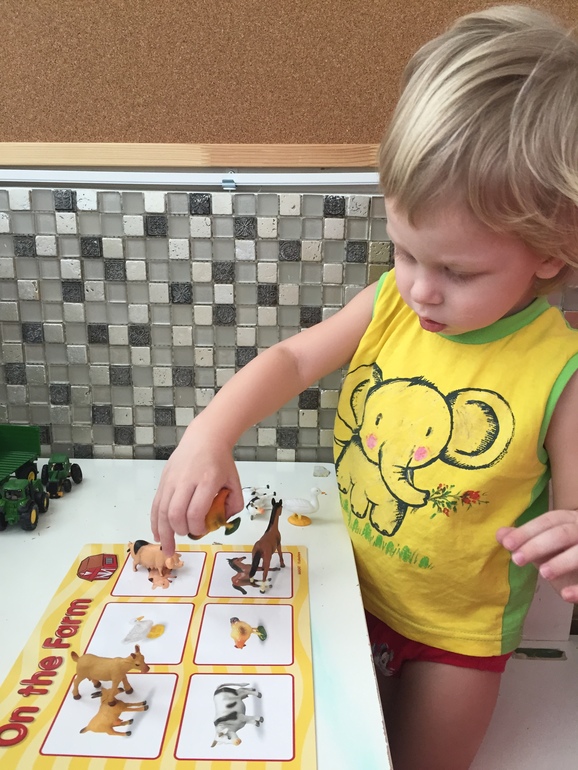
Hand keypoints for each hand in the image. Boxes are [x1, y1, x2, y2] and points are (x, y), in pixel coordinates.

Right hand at [150, 420, 243, 555]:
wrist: (205, 438)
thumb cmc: (221, 461)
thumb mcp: (235, 481)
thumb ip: (234, 504)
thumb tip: (221, 523)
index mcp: (207, 481)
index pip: (196, 512)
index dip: (197, 528)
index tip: (202, 531)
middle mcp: (186, 480)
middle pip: (176, 514)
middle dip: (180, 531)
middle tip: (188, 535)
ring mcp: (172, 480)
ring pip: (162, 511)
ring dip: (164, 532)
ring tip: (167, 548)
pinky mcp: (164, 480)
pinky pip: (156, 504)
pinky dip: (155, 521)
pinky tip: (157, 534)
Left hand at [497, 509, 577, 601]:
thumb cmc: (569, 554)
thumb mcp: (548, 547)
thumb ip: (527, 540)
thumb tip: (500, 534)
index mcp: (571, 521)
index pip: (549, 521)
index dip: (528, 531)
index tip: (507, 544)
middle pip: (563, 533)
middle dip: (538, 545)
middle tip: (517, 559)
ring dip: (562, 562)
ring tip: (543, 574)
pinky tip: (566, 596)